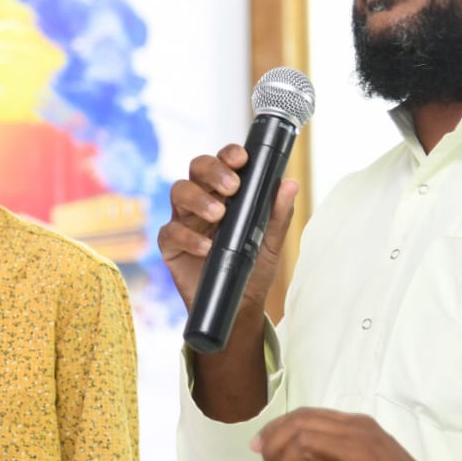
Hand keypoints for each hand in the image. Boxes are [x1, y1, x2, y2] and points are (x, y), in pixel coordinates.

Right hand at [157, 143, 297, 318]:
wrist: (240, 306)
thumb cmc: (254, 267)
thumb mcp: (271, 241)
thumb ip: (278, 213)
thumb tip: (290, 184)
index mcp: (226, 192)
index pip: (222, 162)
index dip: (228, 154)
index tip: (241, 158)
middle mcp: (202, 199)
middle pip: (197, 168)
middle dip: (213, 171)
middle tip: (232, 186)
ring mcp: (184, 220)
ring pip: (178, 192)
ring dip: (198, 199)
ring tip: (219, 214)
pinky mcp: (171, 245)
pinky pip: (171, 232)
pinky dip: (189, 237)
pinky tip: (207, 248)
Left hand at [251, 407, 457, 460]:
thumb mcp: (367, 460)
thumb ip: (337, 453)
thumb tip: (299, 460)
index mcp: (358, 425)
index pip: (306, 414)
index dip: (276, 427)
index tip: (259, 446)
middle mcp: (357, 433)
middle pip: (299, 425)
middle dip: (273, 446)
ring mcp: (360, 456)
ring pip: (303, 446)